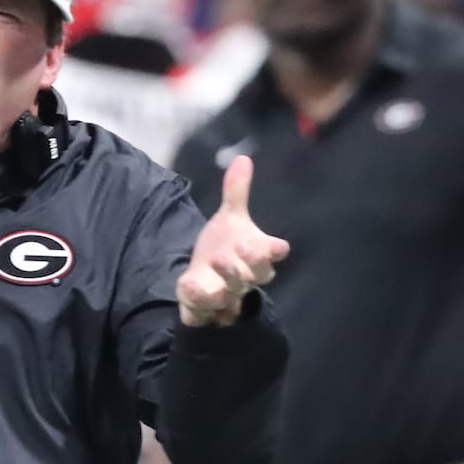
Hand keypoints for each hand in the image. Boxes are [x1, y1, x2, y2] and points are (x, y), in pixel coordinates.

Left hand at [177, 156, 289, 326]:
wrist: (204, 279)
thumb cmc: (224, 247)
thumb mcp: (229, 219)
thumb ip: (236, 192)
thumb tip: (243, 158)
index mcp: (257, 253)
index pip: (274, 254)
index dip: (275, 251)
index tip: (276, 246)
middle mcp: (246, 275)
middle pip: (258, 274)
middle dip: (253, 262)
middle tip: (243, 246)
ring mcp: (227, 292)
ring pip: (234, 289)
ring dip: (228, 275)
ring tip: (216, 258)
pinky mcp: (206, 305)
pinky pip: (204, 306)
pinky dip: (197, 296)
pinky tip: (187, 284)